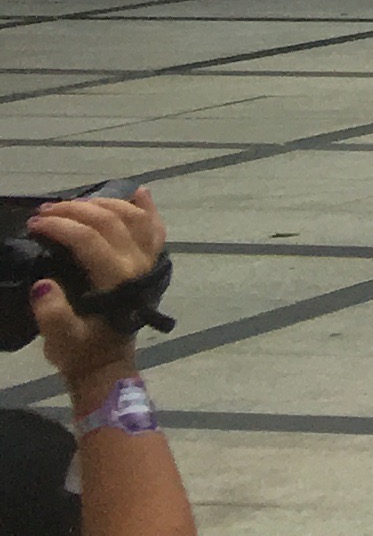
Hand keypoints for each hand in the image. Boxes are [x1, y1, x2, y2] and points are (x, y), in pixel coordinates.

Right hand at [26, 187, 163, 402]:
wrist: (108, 364)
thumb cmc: (82, 351)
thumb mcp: (60, 340)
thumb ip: (51, 314)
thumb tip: (43, 283)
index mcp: (115, 280)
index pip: (88, 240)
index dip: (61, 226)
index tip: (34, 223)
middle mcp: (137, 263)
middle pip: (110, 221)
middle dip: (75, 210)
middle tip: (44, 209)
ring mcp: (148, 260)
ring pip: (133, 218)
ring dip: (103, 204)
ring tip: (72, 202)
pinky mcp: (151, 262)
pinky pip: (155, 229)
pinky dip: (147, 208)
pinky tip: (138, 192)